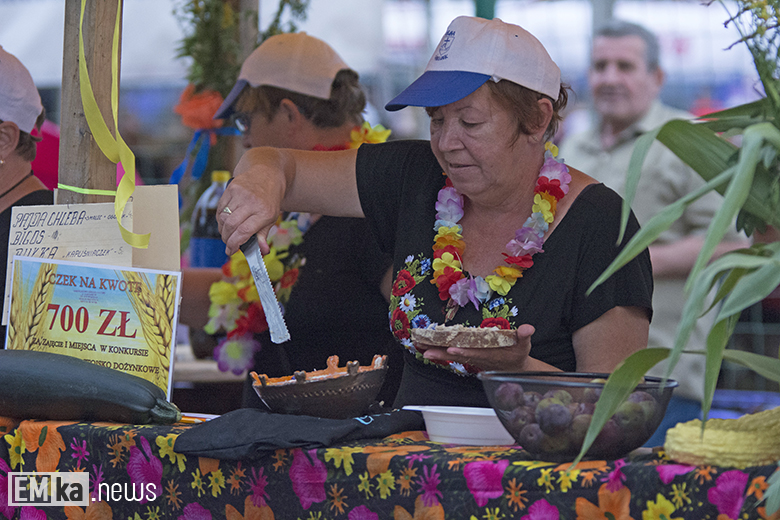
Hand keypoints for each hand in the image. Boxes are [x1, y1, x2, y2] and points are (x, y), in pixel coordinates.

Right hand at [217, 148, 286, 255]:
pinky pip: (220, 208)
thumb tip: (262, 252)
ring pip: (223, 218)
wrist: (267, 174)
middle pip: (231, 226)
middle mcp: (252, 202)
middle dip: (227, 239)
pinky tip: (225, 222)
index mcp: (264, 212)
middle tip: (228, 244)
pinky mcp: (232, 188)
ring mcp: (241, 194)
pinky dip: (220, 218)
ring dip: (222, 230)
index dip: (234, 244)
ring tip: (227, 233)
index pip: (244, 232)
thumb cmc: (269, 200)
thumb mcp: (271, 218)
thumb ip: (263, 235)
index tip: (230, 251)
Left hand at [419, 324, 534, 371]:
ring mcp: (470, 358)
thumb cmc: (518, 354)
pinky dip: (437, 351)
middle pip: (457, 356)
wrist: (513, 369)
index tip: (452, 350)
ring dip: (435, 351)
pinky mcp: (467, 356)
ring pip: (450, 355)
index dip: (464, 352)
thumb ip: (524, 336)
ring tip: (418, 347)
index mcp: (490, 355)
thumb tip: (528, 328)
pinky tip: (424, 347)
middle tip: (425, 350)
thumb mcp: (524, 345)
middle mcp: (477, 358)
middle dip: (441, 353)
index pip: (475, 353)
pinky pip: (450, 354)